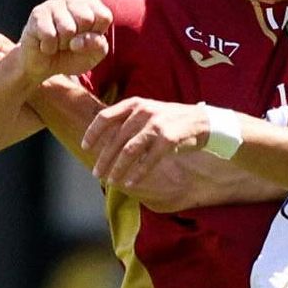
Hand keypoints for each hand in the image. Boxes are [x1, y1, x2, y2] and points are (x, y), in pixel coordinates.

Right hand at [15, 0, 111, 83]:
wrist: (43, 65)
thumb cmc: (72, 55)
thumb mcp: (94, 54)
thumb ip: (99, 45)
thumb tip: (83, 39)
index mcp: (91, 4)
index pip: (104, 16)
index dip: (96, 35)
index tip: (87, 39)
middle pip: (86, 19)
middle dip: (79, 39)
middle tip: (70, 42)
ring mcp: (54, 4)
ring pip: (68, 28)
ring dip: (63, 44)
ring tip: (58, 42)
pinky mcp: (38, 13)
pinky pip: (50, 35)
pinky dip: (49, 47)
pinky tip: (45, 43)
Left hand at [82, 97, 209, 188]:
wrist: (202, 122)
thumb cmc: (171, 120)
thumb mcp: (148, 112)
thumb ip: (128, 122)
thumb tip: (104, 142)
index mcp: (135, 104)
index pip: (105, 117)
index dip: (92, 133)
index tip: (85, 147)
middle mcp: (143, 111)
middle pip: (115, 138)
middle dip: (104, 159)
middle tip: (97, 173)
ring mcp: (156, 124)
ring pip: (129, 151)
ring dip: (118, 168)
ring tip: (111, 181)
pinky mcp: (168, 139)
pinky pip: (148, 160)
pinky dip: (138, 173)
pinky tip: (131, 183)